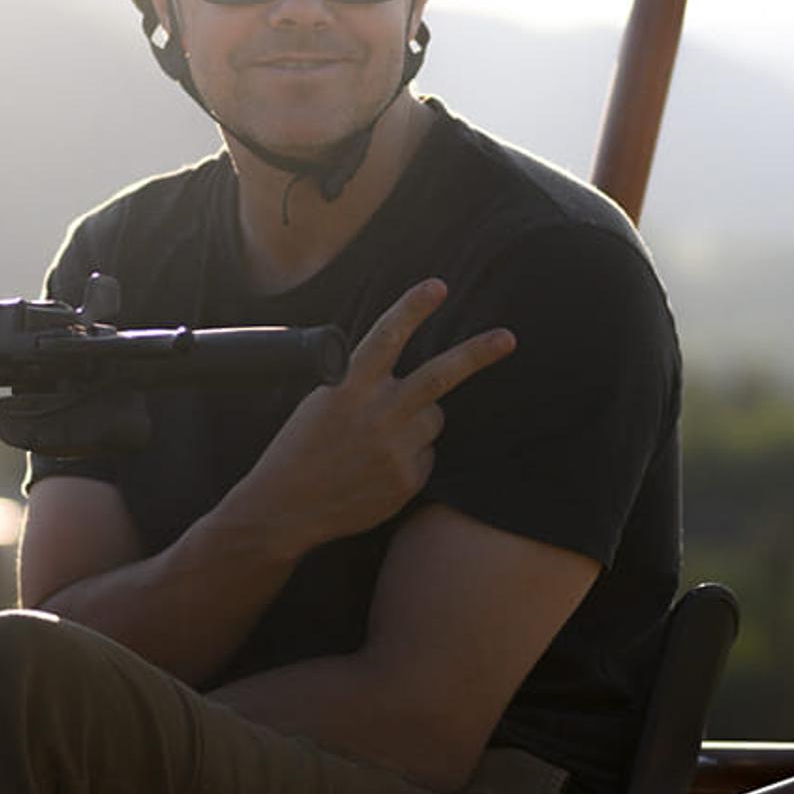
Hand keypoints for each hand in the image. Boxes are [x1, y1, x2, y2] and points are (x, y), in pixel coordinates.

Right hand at [228, 279, 513, 557]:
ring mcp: (395, 447)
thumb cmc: (302, 449)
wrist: (286, 507)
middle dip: (476, 354)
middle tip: (508, 338)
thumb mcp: (321, 403)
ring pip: (434, 417)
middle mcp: (376, 413)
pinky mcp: (408, 478)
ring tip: (381, 440)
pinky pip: (427, 454)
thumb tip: (408, 375)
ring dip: (420, 421)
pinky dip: (411, 457)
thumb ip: (363, 385)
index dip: (413, 308)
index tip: (437, 286)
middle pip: (439, 376)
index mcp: (348, 387)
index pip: (387, 337)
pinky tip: (378, 470)